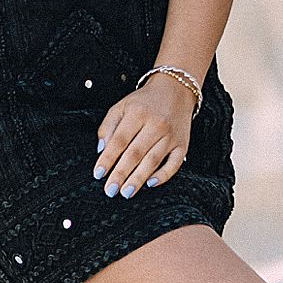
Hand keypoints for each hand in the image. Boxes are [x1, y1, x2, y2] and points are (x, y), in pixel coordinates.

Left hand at [94, 73, 194, 198]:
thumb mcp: (122, 106)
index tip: (98, 174)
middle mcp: (156, 124)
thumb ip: (108, 127)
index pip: (119, 140)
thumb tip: (101, 151)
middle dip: (121, 174)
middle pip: (135, 153)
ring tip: (126, 192)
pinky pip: (174, 163)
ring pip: (153, 161)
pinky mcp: (183, 144)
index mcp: (137, 114)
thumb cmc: (144, 102)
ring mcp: (171, 135)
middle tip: (110, 190)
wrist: (176, 89)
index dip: (107, 159)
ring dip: (138, 178)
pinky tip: (151, 184)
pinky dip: (163, 175)